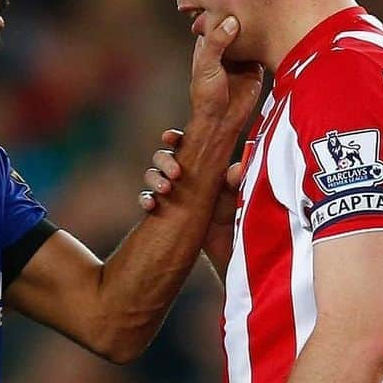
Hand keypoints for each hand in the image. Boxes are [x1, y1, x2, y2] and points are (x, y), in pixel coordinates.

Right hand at [140, 128, 240, 266]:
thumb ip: (234, 181)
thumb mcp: (235, 196)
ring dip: (154, 178)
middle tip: (176, 173)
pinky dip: (146, 199)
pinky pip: (147, 199)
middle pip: (163, 157)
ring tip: (166, 189)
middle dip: (164, 161)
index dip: (173, 138)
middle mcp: (182, 174)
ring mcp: (170, 191)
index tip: (169, 138)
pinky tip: (151, 205)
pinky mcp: (162, 209)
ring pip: (152, 175)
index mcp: (199, 163)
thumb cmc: (233, 213)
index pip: (183, 144)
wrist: (224, 244)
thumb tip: (236, 168)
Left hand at [189, 15, 263, 133]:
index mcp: (209, 45)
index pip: (216, 20)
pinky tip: (277, 28)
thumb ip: (217, 43)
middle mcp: (225, 48)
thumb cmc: (206, 96)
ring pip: (251, 35)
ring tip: (270, 4)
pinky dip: (269, 40)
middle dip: (244, 12)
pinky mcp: (255, 65)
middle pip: (236, 24)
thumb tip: (232, 21)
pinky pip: (263, 48)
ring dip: (258, 25)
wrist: (222, 120)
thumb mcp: (207, 66)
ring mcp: (241, 56)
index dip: (223, 6)